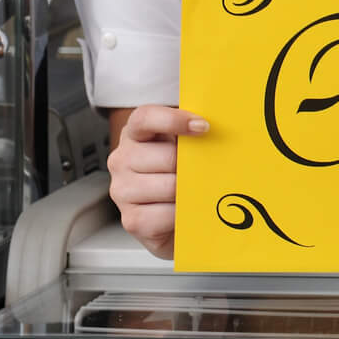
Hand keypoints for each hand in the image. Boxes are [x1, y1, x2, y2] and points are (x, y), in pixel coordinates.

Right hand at [106, 104, 209, 260]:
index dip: (173, 120)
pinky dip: (182, 213)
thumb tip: (216, 127)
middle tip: (203, 170)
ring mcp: (122, 190)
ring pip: (169, 187)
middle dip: (192, 165)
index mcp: (135, 133)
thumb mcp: (184, 144)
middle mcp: (122, 159)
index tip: (203, 126)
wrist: (172, 214)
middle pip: (167, 157)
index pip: (145, 118)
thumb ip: (194, 131)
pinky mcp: (131, 220)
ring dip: (189, 190)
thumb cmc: (180, 172)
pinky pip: (166, 215)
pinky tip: (185, 209)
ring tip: (194, 190)